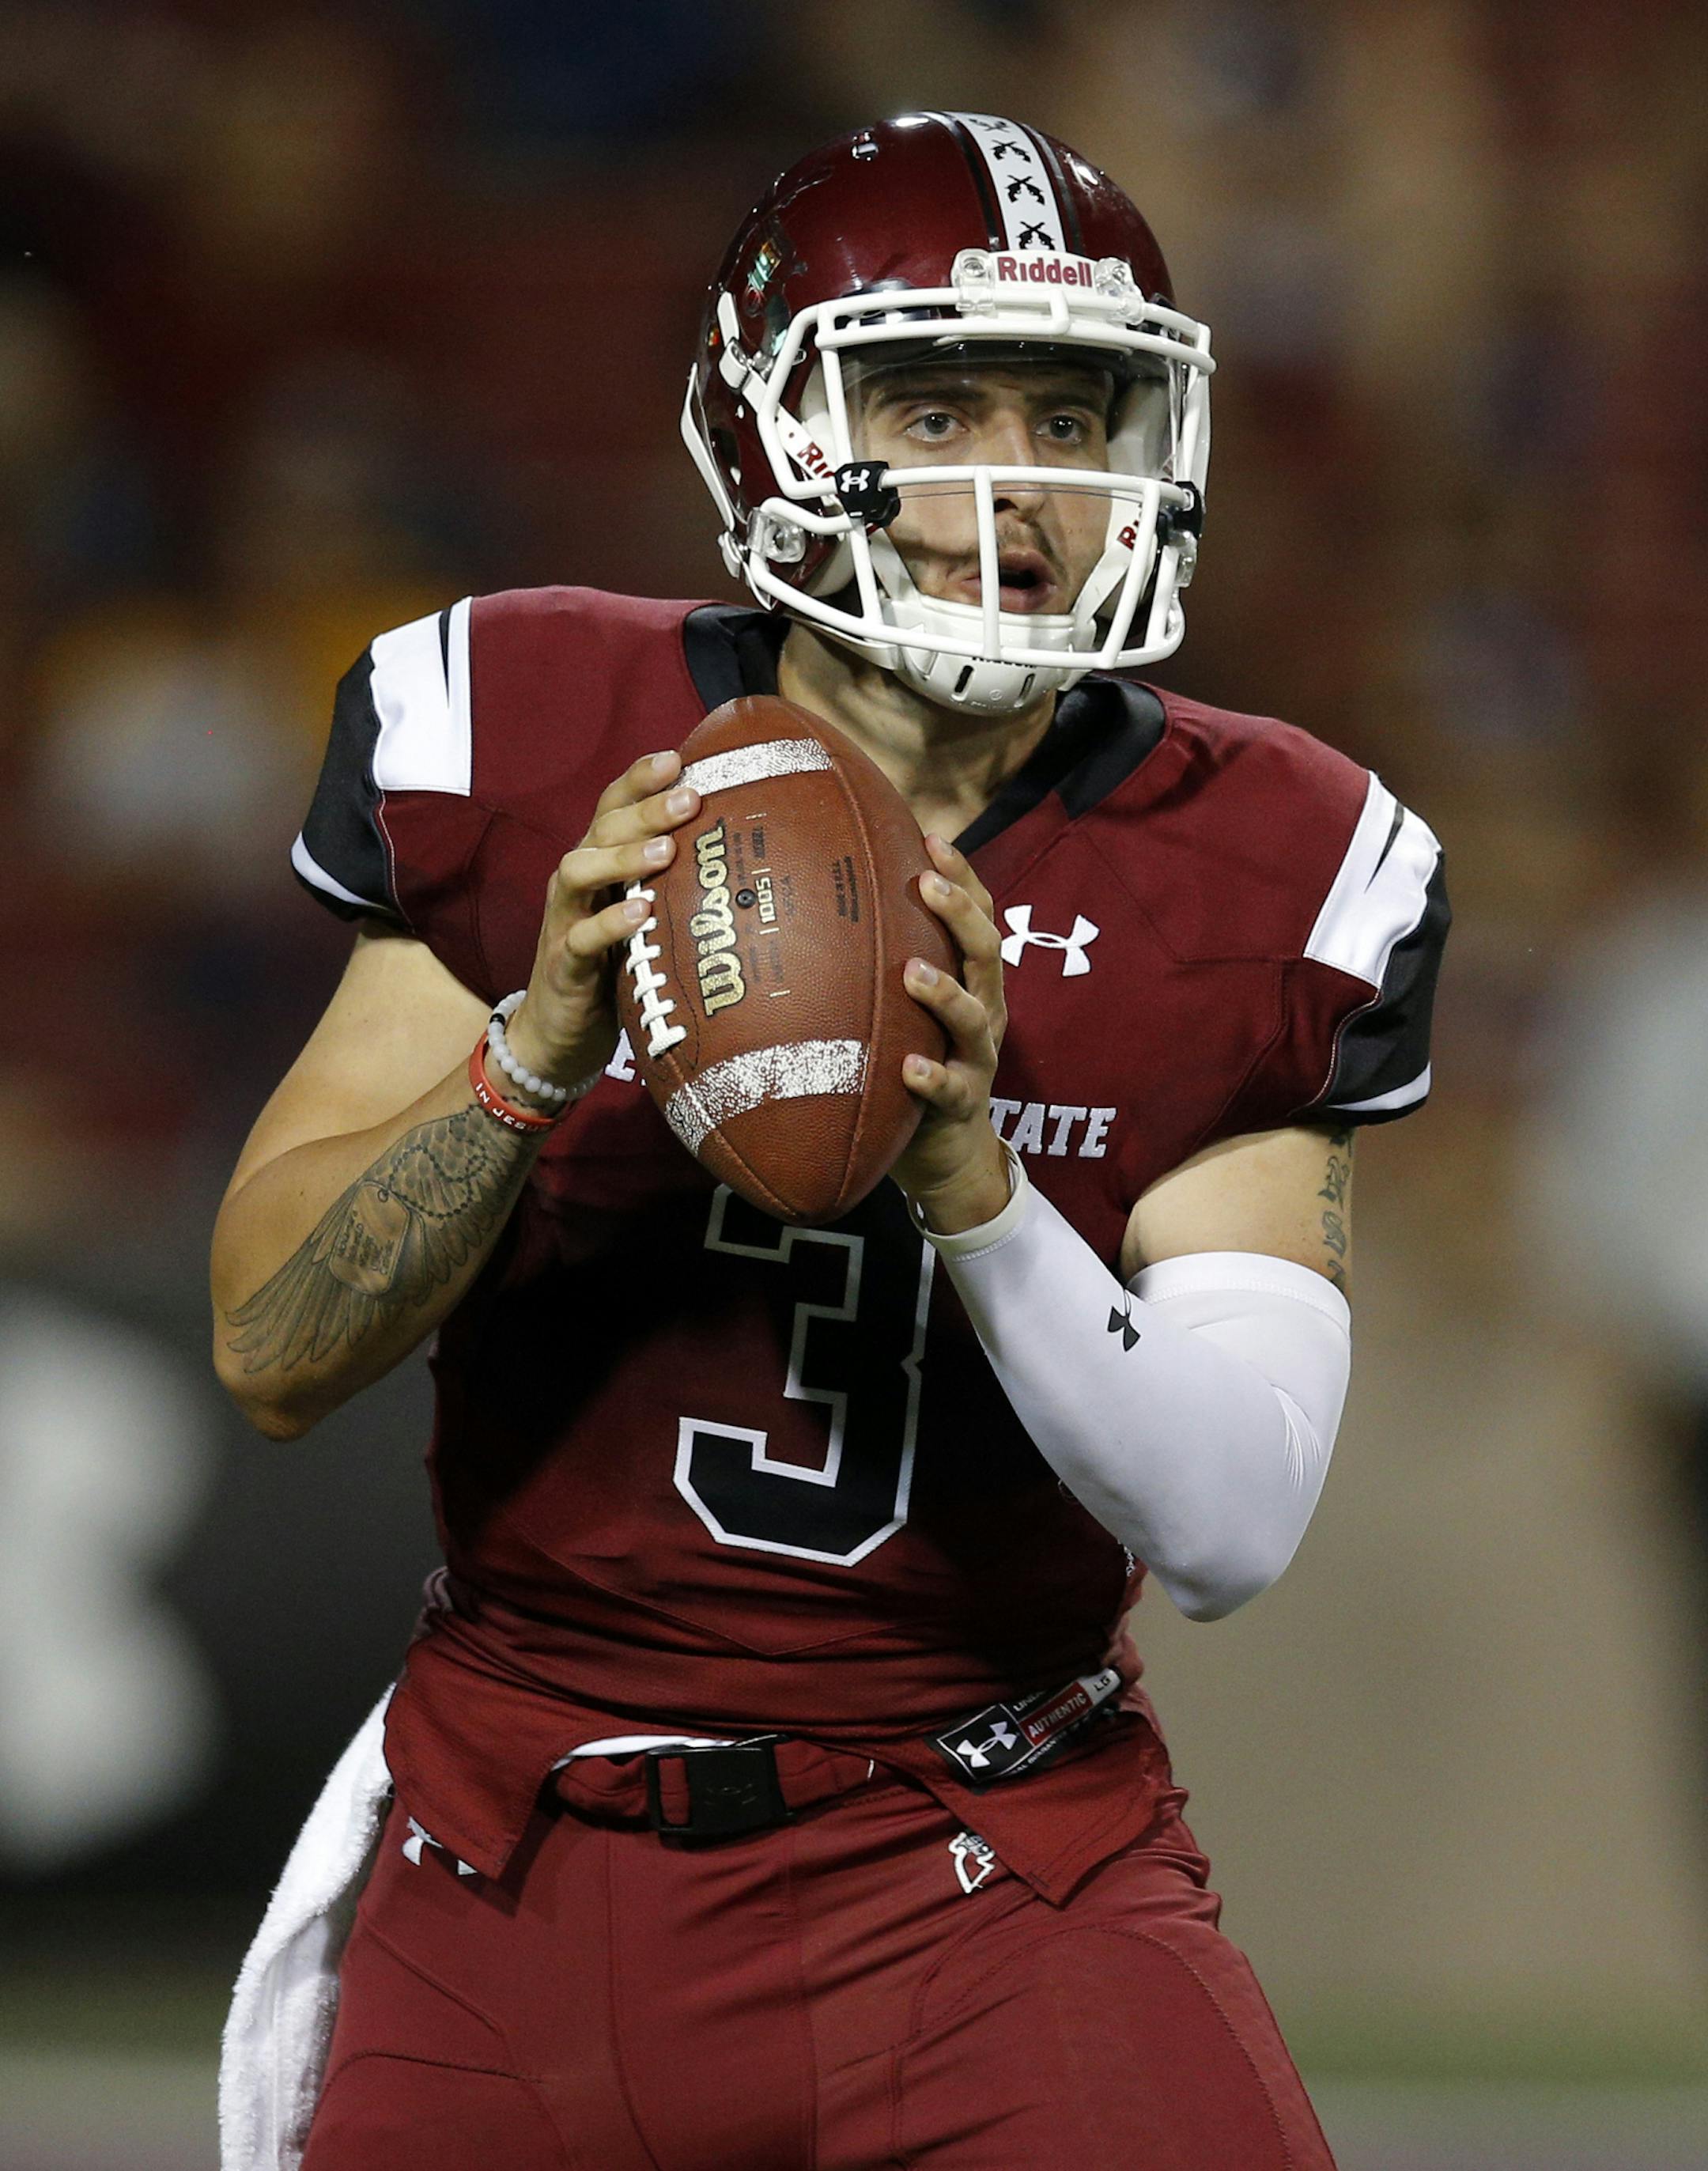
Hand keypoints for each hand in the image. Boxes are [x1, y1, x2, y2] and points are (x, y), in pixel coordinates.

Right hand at [504, 751, 701, 1091]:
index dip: (639, 779)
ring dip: (624, 857)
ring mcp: (565, 920)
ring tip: (666, 850)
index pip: (613, 807)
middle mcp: (577, 882)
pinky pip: (582, 938)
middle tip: (690, 797)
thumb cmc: (614, 967)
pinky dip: (610, 923)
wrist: (559, 1034)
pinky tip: (641, 914)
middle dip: (645, 808)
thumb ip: (673, 886)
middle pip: (602, 828)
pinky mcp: (563, 964)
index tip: (678, 758)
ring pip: (581, 871)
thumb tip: (737, 861)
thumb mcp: (647, 919)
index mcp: (599, 863)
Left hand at [890, 835, 1011, 1233]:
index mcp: (972, 979)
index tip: (932, 837)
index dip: (962, 876)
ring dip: (945, 991)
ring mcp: (976, 1058)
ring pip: (974, 1016)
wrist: (945, 1154)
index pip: (978, 916)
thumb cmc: (913, 1060)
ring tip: (913, 972)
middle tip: (926, 882)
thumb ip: (880, 962)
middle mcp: (983, 1010)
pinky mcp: (962, 1105)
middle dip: (960, 912)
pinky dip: (931, 1076)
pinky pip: (949, 1089)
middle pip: (986, 951)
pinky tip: (908, 1066)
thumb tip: (813, 905)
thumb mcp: (902, 1007)